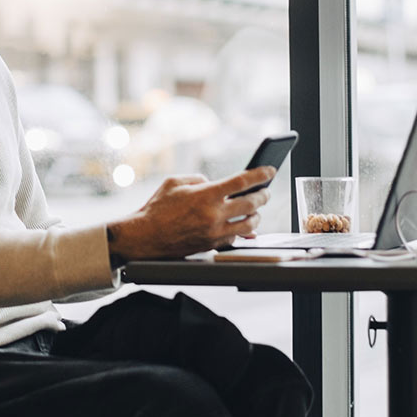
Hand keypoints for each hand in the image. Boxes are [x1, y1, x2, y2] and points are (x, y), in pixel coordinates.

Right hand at [107, 166, 274, 261]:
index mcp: (205, 195)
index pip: (242, 181)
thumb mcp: (174, 182)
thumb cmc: (157, 208)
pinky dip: (243, 231)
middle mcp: (213, 214)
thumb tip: (213, 183)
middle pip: (252, 203)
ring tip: (255, 209)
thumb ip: (197, 179)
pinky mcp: (212, 245)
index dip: (260, 174)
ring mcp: (214, 232)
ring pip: (250, 224)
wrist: (145, 237)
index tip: (270, 170)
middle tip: (266, 192)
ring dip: (256, 215)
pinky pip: (236, 238)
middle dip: (264, 195)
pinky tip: (245, 226)